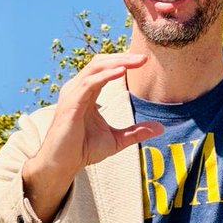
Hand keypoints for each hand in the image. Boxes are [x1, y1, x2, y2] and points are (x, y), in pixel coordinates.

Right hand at [21, 53, 162, 221]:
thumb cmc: (82, 150)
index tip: (144, 61)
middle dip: (122, 57)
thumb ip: (136, 132)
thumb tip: (160, 128)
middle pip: (100, 62)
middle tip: (144, 58)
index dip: (123, 62)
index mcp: (86, 92)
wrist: (62, 164)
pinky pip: (89, 83)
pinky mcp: (71, 103)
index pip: (104, 68)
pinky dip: (106, 75)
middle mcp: (77, 88)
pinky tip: (121, 72)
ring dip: (117, 62)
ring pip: (95, 68)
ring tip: (136, 61)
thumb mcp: (116, 140)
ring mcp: (72, 94)